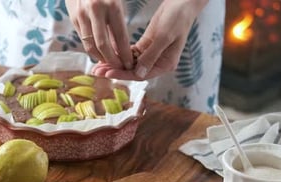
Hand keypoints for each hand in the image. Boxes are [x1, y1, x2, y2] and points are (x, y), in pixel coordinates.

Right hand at [65, 0, 133, 69]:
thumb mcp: (118, 0)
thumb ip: (119, 21)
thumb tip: (121, 47)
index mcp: (112, 6)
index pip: (120, 38)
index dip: (125, 54)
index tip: (129, 64)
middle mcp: (95, 11)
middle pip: (103, 45)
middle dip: (112, 60)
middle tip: (119, 68)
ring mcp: (81, 14)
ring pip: (90, 45)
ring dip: (99, 57)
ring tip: (108, 63)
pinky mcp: (73, 17)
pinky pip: (83, 38)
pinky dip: (91, 48)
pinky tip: (98, 53)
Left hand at [92, 0, 208, 79]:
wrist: (182, 4)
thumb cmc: (177, 19)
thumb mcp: (164, 37)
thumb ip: (151, 56)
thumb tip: (138, 74)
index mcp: (165, 65)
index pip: (141, 75)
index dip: (123, 75)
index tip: (108, 73)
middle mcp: (158, 63)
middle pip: (133, 71)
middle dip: (115, 71)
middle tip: (97, 71)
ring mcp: (152, 55)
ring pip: (130, 63)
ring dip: (115, 63)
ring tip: (98, 65)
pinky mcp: (147, 45)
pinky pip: (131, 53)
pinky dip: (119, 53)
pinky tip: (107, 53)